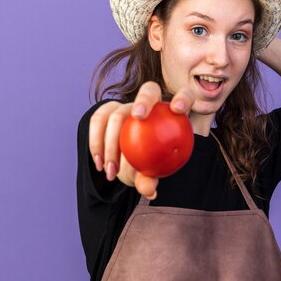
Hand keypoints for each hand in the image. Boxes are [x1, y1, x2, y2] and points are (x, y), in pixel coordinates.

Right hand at [88, 81, 194, 198]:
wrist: (127, 161)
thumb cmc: (148, 166)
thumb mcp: (150, 174)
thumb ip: (150, 179)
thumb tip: (149, 190)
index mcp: (172, 112)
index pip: (184, 96)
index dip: (183, 98)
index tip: (178, 109)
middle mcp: (150, 103)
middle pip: (149, 90)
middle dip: (144, 100)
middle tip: (138, 116)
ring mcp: (127, 105)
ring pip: (117, 112)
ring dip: (111, 138)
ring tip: (112, 168)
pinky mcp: (107, 110)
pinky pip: (98, 121)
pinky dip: (96, 143)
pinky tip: (99, 164)